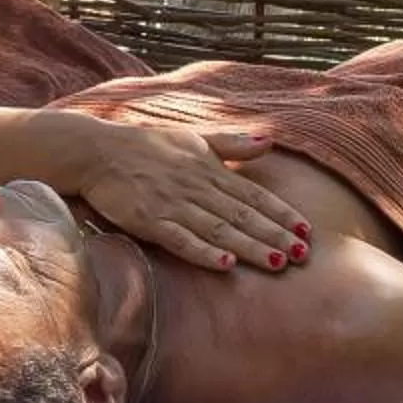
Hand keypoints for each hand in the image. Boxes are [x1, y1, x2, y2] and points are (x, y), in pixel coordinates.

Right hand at [73, 124, 305, 271]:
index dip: (280, 212)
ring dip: (249, 246)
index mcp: (209, 168)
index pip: (253, 193)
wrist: (96, 152)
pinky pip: (180, 239)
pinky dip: (203, 251)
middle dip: (274, 235)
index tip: (306, 230)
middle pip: (242, 214)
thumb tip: (269, 141)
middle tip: (303, 255)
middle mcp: (195, 186)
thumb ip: (230, 144)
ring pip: (218, 229)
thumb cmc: (145, 146)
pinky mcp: (148, 220)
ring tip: (277, 263)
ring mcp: (172, 204)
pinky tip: (225, 263)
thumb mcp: (192, 138)